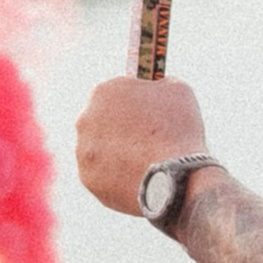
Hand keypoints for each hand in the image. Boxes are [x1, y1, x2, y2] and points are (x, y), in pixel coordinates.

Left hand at [77, 72, 212, 218]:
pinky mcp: (88, 178)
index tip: (145, 114)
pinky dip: (116, 176)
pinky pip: (102, 173)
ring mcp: (84, 150)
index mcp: (103, 92)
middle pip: (103, 121)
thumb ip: (159, 84)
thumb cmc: (178, 131)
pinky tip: (137, 176)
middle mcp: (85, 119)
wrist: (175, 177)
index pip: (116, 93)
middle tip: (144, 140)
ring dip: (116, 152)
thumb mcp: (177, 90)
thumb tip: (156, 87)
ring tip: (144, 162)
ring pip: (100, 149)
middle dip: (120, 128)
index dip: (133, 104)